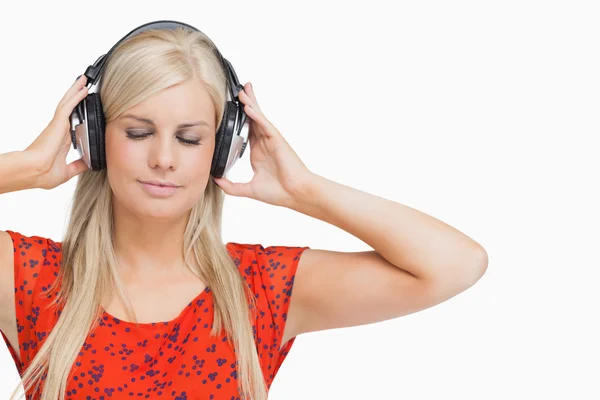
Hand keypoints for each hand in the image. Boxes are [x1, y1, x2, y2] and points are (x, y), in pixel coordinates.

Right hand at [25, 75, 89, 189]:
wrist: (35, 172)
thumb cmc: (43, 173)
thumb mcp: (67, 171)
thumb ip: (78, 166)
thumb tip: (88, 164)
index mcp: (63, 140)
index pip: (72, 121)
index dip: (78, 112)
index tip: (85, 106)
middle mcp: (60, 130)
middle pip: (70, 107)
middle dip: (77, 95)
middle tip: (85, 85)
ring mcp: (59, 125)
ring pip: (69, 102)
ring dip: (76, 90)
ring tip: (84, 80)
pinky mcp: (58, 122)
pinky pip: (69, 105)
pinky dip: (76, 96)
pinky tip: (83, 89)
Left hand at [212, 82, 313, 207]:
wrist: (294, 194)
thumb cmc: (279, 192)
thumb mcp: (249, 189)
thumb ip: (232, 186)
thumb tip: (216, 181)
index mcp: (257, 152)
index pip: (245, 131)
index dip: (238, 119)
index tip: (230, 109)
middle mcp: (264, 143)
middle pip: (253, 119)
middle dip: (246, 103)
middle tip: (238, 90)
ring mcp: (271, 140)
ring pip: (259, 118)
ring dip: (250, 103)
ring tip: (242, 90)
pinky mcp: (277, 140)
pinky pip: (265, 125)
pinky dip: (257, 115)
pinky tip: (248, 107)